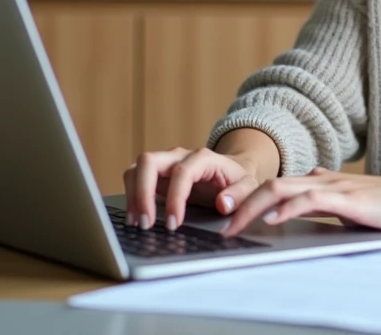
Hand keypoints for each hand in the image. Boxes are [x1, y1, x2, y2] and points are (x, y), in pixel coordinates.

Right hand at [123, 147, 259, 230]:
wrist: (232, 172)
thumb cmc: (238, 181)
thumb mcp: (249, 187)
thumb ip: (240, 194)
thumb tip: (223, 204)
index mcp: (203, 158)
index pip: (182, 173)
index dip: (175, 198)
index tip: (174, 224)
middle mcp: (179, 156)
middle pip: (149, 161)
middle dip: (143, 193)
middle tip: (147, 224)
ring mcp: (165, 163)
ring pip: (137, 168)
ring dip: (133, 194)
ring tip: (137, 223)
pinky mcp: (156, 174)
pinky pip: (135, 177)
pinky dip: (131, 195)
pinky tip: (135, 217)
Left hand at [221, 167, 380, 237]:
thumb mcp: (355, 204)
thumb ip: (330, 201)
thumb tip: (306, 199)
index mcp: (324, 182)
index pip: (277, 186)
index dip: (249, 199)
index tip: (229, 216)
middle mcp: (324, 180)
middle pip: (271, 185)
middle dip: (240, 203)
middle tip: (219, 221)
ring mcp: (336, 187)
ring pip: (283, 189)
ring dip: (253, 207)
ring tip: (233, 224)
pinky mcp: (350, 199)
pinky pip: (310, 199)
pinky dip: (287, 208)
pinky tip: (272, 219)